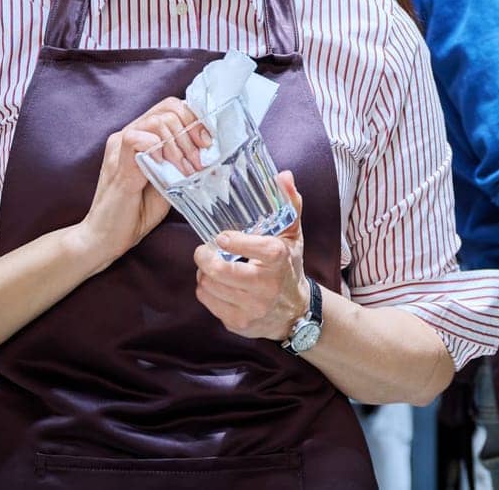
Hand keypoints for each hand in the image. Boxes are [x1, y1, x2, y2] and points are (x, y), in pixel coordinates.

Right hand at [72, 97, 204, 273]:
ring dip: (180, 145)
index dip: (194, 119)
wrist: (105, 239)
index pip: (170, 107)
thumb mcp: (168, 182)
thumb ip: (181, 163)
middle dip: (192, 133)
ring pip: (157, 121)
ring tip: (186, 170)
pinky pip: (137, 140)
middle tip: (199, 161)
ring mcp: (119, 147)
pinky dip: (158, 149)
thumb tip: (209, 153)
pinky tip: (166, 168)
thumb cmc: (136, 212)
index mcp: (140, 135)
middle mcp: (128, 135)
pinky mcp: (117, 163)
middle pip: (167, 108)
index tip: (208, 142)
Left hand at [193, 171, 309, 341]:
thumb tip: (284, 175)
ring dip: (203, 273)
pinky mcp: (239, 323)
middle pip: (220, 271)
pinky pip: (208, 303)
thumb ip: (289, 203)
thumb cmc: (289, 266)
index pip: (256, 249)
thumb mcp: (293, 235)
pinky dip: (205, 290)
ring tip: (211, 265)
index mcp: (279, 259)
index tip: (221, 237)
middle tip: (203, 250)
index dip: (233, 242)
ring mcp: (252, 308)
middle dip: (204, 257)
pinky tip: (214, 283)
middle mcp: (266, 286)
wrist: (295, 312)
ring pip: (209, 286)